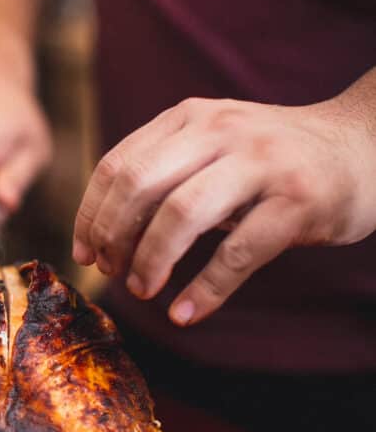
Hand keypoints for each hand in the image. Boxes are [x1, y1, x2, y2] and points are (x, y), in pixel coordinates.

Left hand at [72, 93, 375, 324]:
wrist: (363, 145)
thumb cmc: (274, 158)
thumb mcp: (215, 146)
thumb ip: (166, 172)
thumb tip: (104, 231)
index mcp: (190, 118)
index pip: (119, 165)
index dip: (91, 214)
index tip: (84, 253)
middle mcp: (221, 132)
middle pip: (139, 185)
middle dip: (113, 237)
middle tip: (111, 273)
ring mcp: (261, 164)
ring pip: (182, 214)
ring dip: (152, 261)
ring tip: (143, 291)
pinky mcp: (297, 202)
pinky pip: (238, 252)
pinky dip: (204, 289)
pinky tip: (185, 313)